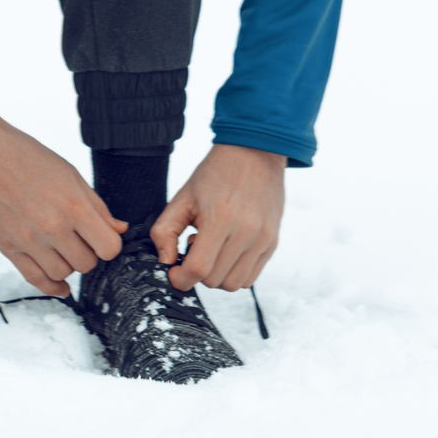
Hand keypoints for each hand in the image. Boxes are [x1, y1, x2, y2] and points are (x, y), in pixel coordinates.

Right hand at [0, 82, 126, 295]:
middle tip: (79, 239)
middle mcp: (52, 226)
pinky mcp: (7, 247)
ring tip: (61, 248)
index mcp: (73, 205)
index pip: (109, 248)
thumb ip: (96, 205)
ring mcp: (28, 239)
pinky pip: (35, 279)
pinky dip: (52, 286)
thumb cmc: (26, 156)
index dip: (109, 244)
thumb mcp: (69, 174)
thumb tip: (119, 229)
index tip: (101, 237)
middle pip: (87, 264)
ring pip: (63, 273)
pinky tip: (60, 285)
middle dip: (88, 253)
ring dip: (67, 265)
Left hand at [151, 143, 285, 291]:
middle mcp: (246, 233)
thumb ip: (165, 231)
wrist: (255, 153)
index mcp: (220, 218)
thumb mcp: (182, 197)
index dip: (180, 278)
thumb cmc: (216, 174)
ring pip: (234, 284)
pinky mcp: (273, 243)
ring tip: (213, 248)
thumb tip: (166, 262)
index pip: (198, 270)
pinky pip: (250, 277)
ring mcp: (263, 240)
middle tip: (195, 247)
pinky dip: (234, 272)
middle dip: (198, 272)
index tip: (174, 271)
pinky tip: (227, 250)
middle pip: (215, 280)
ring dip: (217, 275)